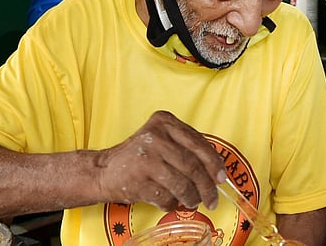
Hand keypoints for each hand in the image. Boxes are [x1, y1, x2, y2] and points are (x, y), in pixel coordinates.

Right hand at [96, 110, 225, 210]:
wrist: (104, 170)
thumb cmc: (139, 157)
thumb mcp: (162, 141)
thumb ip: (187, 148)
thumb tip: (217, 171)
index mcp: (164, 122)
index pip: (198, 143)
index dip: (214, 163)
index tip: (221, 177)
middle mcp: (155, 136)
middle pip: (192, 165)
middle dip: (206, 186)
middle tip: (212, 198)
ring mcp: (146, 158)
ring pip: (182, 183)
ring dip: (191, 197)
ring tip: (192, 201)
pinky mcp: (138, 180)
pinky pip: (166, 197)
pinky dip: (172, 203)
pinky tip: (171, 201)